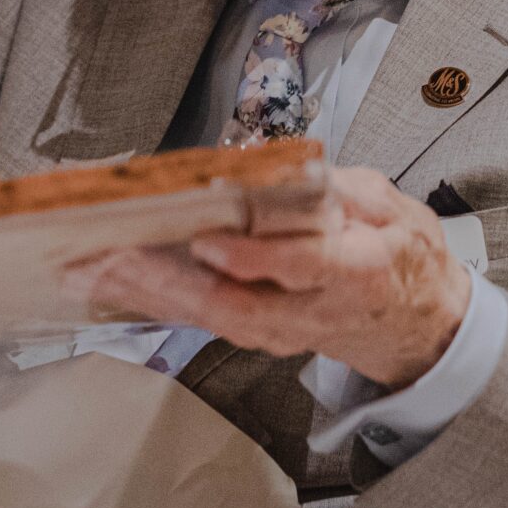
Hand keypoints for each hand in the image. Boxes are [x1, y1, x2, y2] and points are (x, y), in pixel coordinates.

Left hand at [73, 166, 472, 387]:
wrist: (415, 322)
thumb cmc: (399, 256)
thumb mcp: (387, 205)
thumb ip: (335, 188)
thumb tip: (279, 174)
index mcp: (356, 272)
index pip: (300, 267)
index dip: (253, 257)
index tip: (208, 240)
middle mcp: (313, 312)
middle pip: (235, 306)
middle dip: (167, 284)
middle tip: (111, 258)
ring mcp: (283, 331)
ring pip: (209, 319)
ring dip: (146, 296)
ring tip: (91, 271)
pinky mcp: (258, 333)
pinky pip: (202, 320)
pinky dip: (154, 302)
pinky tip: (113, 284)